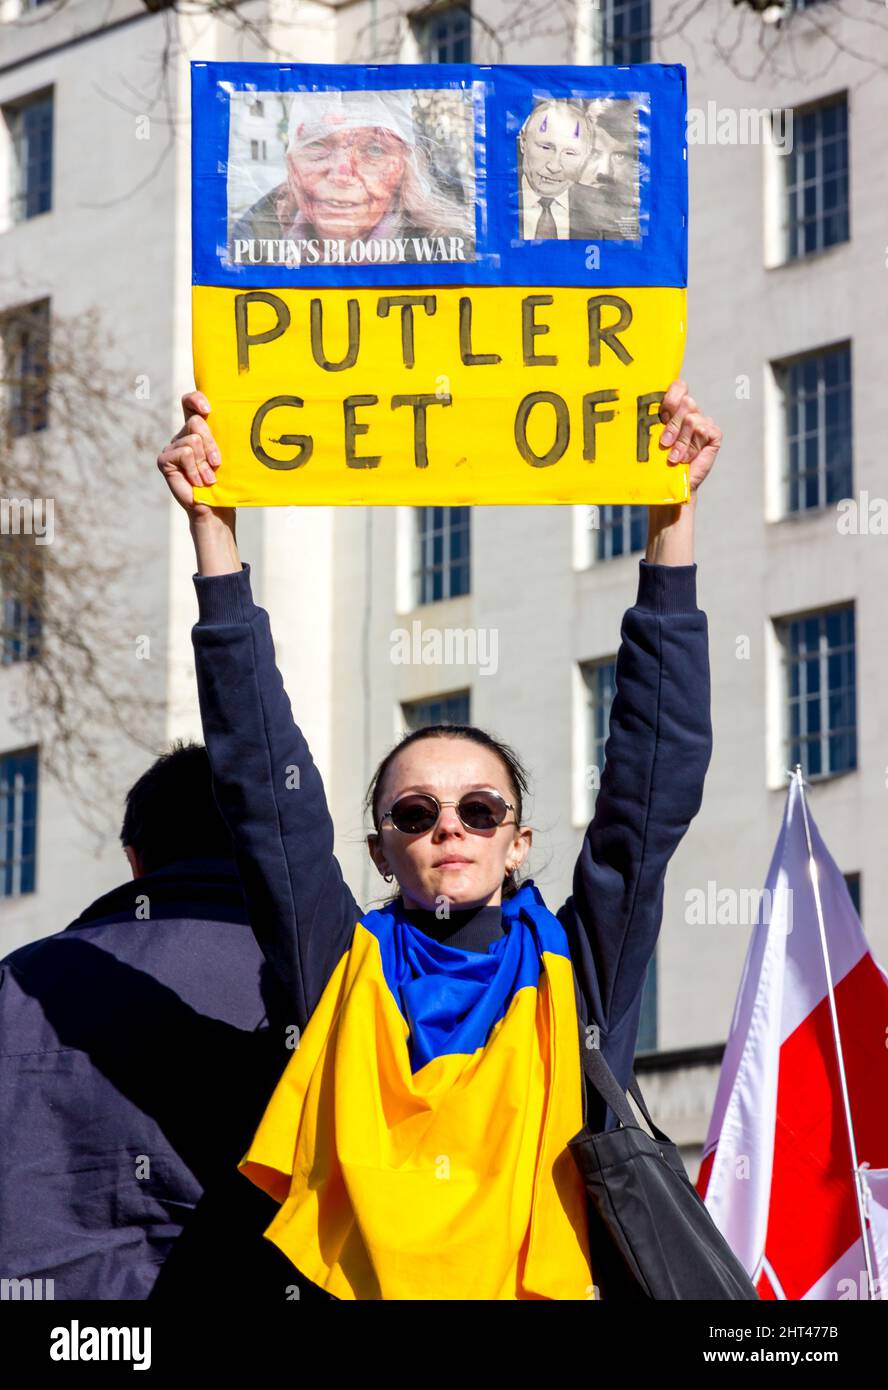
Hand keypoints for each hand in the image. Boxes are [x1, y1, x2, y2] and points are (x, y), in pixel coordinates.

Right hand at [156, 391, 233, 525]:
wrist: (216, 510)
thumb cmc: (225, 483)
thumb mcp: (227, 455)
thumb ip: (224, 436)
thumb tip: (235, 416)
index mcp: (198, 430)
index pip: (190, 402)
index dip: (196, 399)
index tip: (209, 410)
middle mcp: (183, 435)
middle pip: (197, 422)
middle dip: (211, 444)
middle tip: (217, 464)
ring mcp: (172, 447)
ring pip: (193, 440)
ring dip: (204, 463)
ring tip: (209, 478)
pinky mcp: (164, 460)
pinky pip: (184, 453)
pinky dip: (194, 469)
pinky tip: (198, 481)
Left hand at [657, 380, 721, 493]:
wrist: (669, 485)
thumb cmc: (656, 462)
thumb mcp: (648, 437)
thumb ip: (649, 418)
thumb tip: (639, 404)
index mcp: (674, 408)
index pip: (679, 386)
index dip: (672, 396)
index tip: (662, 415)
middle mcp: (690, 413)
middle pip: (686, 402)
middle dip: (672, 424)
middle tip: (664, 442)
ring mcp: (703, 423)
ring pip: (693, 419)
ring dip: (680, 441)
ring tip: (673, 457)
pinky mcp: (713, 435)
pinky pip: (704, 430)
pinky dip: (693, 446)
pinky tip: (686, 458)